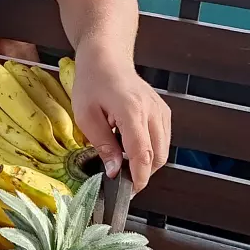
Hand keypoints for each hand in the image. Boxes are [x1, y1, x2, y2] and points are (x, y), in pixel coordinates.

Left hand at [71, 49, 170, 192]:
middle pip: (158, 156)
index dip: (138, 177)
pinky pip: (162, 139)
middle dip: (142, 172)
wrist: (106, 57)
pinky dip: (150, 149)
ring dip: (146, 161)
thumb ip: (103, 144)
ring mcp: (161, 111)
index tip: (127, 191)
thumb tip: (114, 171)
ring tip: (122, 159)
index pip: (143, 154)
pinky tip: (129, 144)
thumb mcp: (86, 115)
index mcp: (132, 111)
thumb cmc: (92, 82)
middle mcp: (153, 112)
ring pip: (163, 150)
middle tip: (120, 178)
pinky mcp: (163, 111)